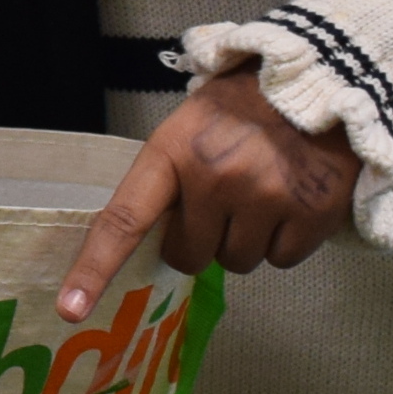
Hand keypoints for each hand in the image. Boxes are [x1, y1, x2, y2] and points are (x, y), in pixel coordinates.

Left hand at [52, 72, 360, 319]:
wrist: (322, 84)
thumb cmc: (243, 109)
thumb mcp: (190, 128)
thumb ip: (168, 180)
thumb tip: (151, 240)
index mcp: (173, 152)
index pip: (124, 220)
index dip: (94, 269)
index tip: (71, 309)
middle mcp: (216, 178)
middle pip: (188, 255)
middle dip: (199, 240)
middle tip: (221, 203)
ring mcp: (266, 197)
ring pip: (237, 263)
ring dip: (245, 240)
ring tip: (262, 193)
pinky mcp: (312, 215)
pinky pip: (282, 260)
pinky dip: (285, 241)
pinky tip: (292, 201)